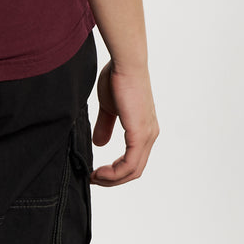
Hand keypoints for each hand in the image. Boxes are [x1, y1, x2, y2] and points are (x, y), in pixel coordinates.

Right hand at [91, 60, 158, 186]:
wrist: (125, 63)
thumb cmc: (117, 78)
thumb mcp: (109, 107)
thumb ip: (105, 126)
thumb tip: (100, 143)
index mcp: (143, 128)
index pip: (133, 159)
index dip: (115, 170)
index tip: (97, 172)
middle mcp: (150, 134)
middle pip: (134, 170)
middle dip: (113, 179)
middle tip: (94, 179)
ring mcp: (147, 135)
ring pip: (133, 170)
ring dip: (112, 178)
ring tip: (94, 177)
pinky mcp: (140, 134)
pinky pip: (129, 164)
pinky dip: (114, 172)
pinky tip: (100, 172)